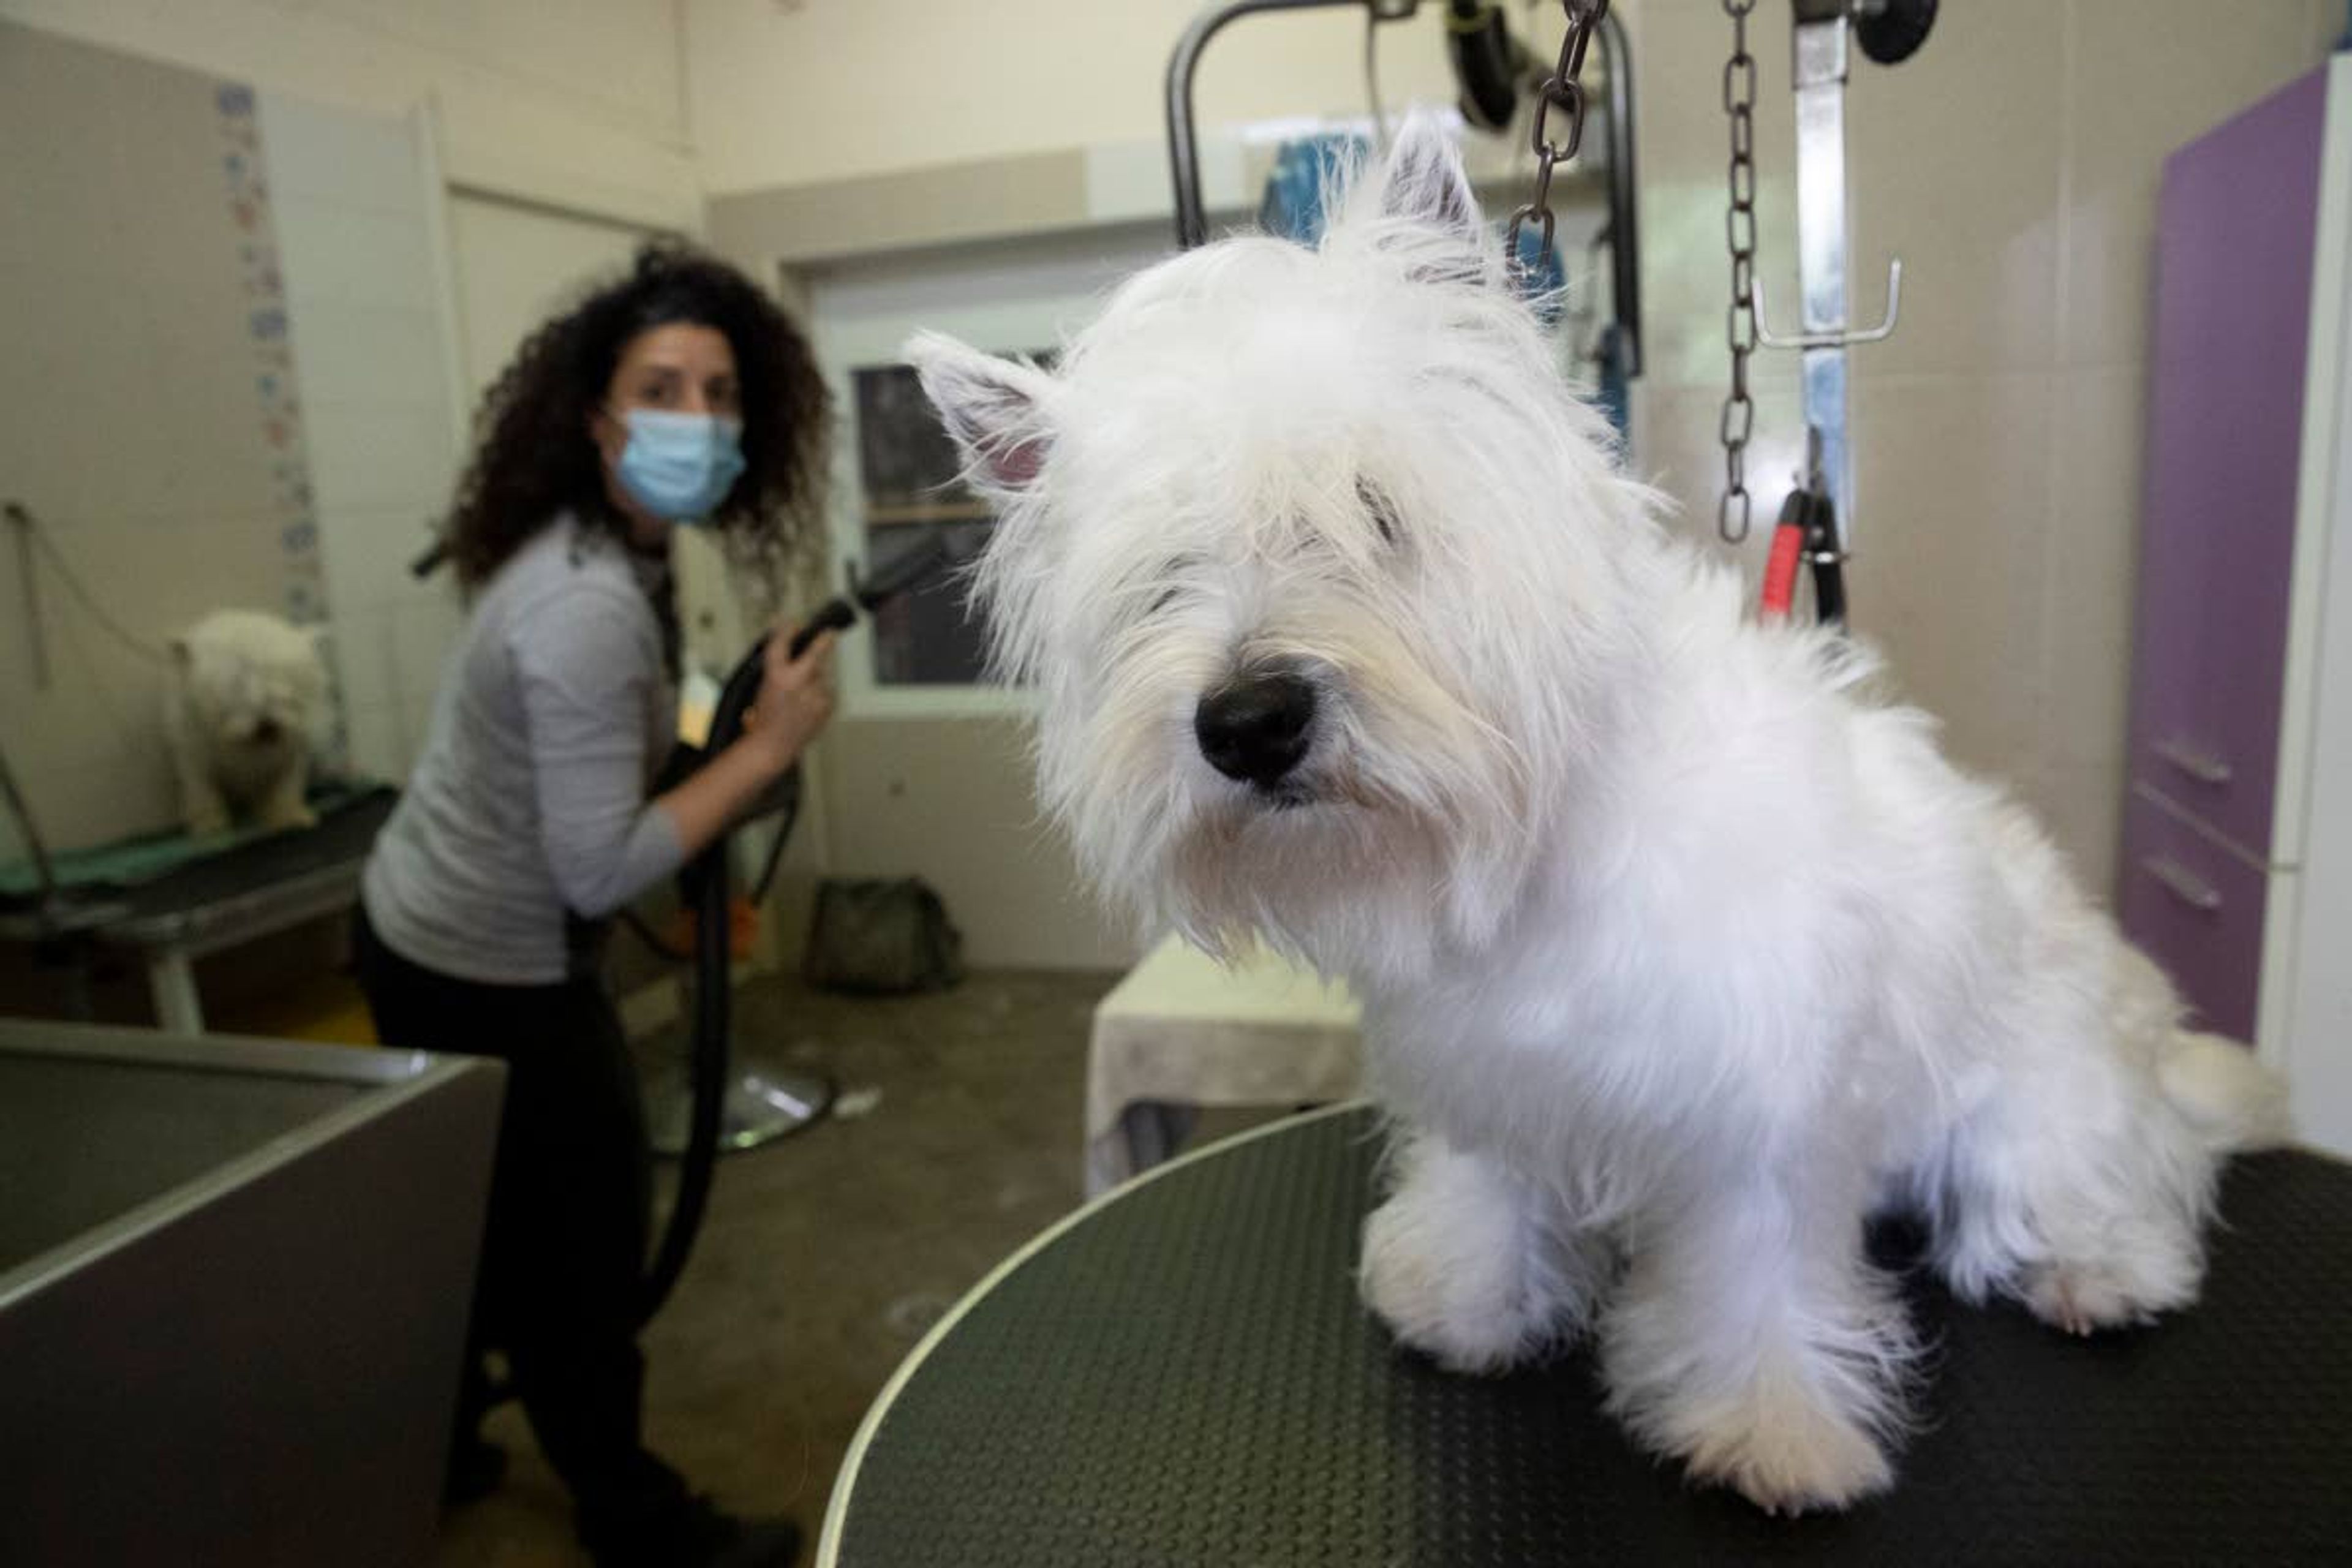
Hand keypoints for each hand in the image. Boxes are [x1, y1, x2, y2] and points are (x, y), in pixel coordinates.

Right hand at [739, 624, 835, 771]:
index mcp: (775, 676)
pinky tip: (806, 706)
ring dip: (812, 681)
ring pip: (819, 676)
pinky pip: (825, 692)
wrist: (772, 745)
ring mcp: (814, 694)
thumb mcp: (760, 686)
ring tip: (798, 699)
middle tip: (830, 634)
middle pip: (815, 654)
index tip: (793, 624)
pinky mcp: (825, 705)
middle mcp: (797, 683)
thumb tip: (790, 646)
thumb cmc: (764, 718)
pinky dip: (818, 695)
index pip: (781, 644)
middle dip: (824, 642)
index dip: (787, 630)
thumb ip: (776, 665)